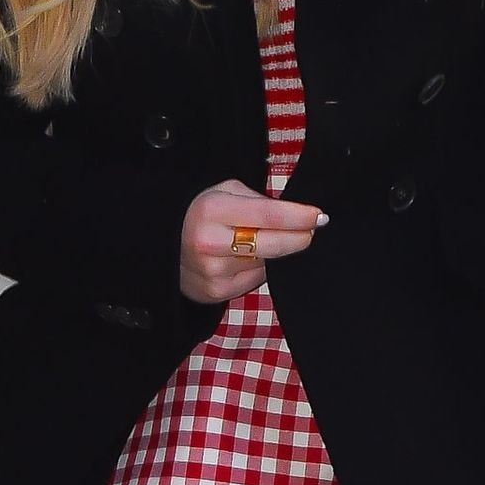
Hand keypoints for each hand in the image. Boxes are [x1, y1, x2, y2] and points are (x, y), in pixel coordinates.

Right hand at [179, 178, 327, 305]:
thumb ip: (257, 201)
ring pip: (266, 264)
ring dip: (276, 254)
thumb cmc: (201, 212)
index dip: (299, 217)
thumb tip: (297, 216)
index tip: (320, 217)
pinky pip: (254, 280)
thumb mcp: (223, 192)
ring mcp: (213, 272)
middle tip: (313, 231)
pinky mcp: (215, 292)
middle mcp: (210, 243)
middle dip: (299, 238)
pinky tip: (247, 258)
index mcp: (212, 210)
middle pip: (272, 245)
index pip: (267, 215)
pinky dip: (259, 269)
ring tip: (266, 240)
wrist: (163, 245)